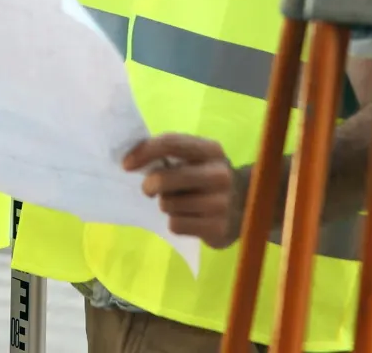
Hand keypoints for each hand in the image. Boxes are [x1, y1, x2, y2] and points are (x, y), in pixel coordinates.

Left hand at [123, 134, 242, 249]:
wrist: (246, 206)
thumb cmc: (207, 176)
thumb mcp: (197, 158)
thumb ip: (171, 154)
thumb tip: (131, 159)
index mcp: (211, 149)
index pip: (171, 143)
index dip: (144, 152)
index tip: (126, 164)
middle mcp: (219, 174)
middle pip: (165, 178)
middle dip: (149, 185)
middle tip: (148, 189)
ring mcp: (221, 203)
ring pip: (168, 204)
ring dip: (166, 205)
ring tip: (178, 203)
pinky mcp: (218, 229)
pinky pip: (176, 225)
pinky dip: (175, 222)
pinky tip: (189, 218)